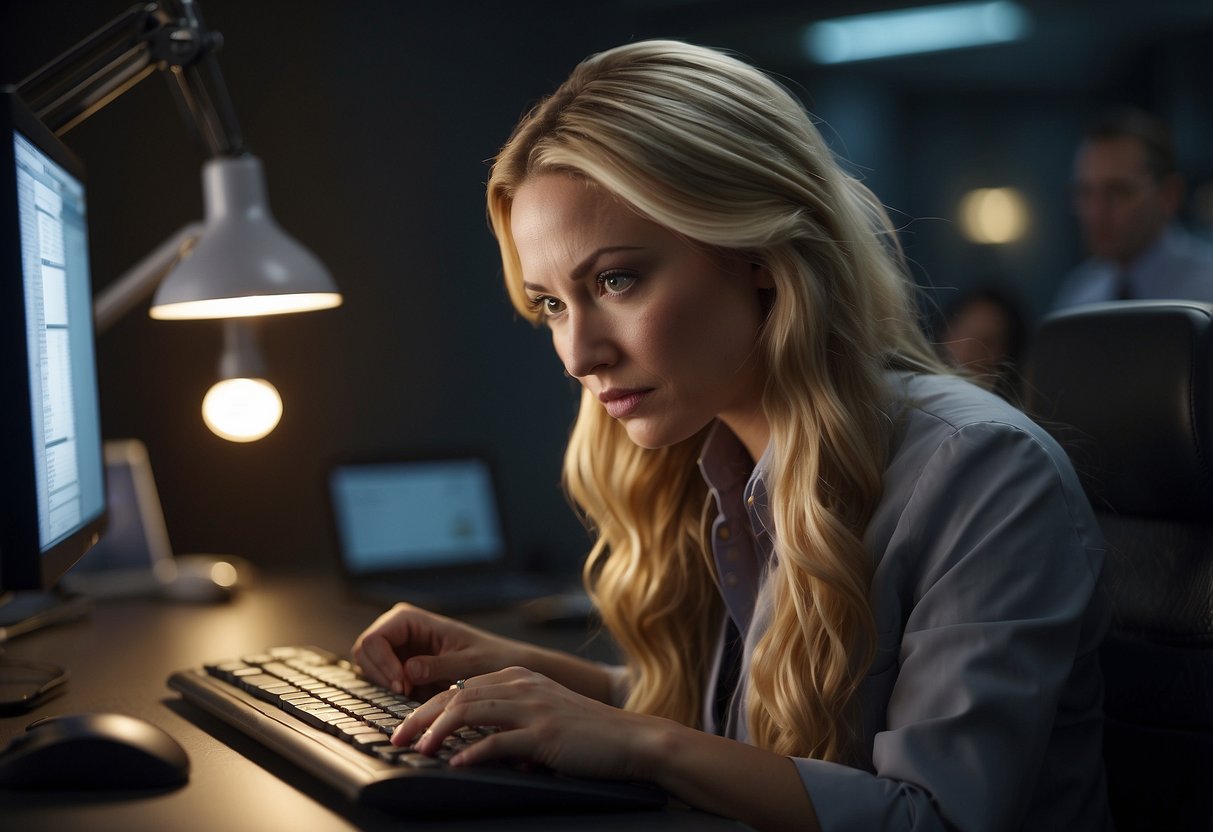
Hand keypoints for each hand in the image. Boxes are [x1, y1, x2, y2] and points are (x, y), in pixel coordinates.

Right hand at [352, 603, 526, 697]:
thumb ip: (438, 666)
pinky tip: (417, 694)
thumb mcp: (469, 663)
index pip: (374, 639)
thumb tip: (408, 671)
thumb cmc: (491, 658)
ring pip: (369, 667)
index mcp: (410, 618)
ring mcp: (397, 646)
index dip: (383, 664)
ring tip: (416, 692)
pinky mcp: (400, 665)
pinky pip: (381, 678)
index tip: (404, 686)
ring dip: (386, 684)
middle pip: (365, 652)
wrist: (503, 666)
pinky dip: (393, 690)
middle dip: (382, 675)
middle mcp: (399, 628)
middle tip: (408, 693)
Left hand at [392, 667, 662, 781]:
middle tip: (399, 737)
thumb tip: (471, 742)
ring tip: (420, 749)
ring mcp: (534, 708)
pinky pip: (500, 741)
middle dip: (422, 716)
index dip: (428, 705)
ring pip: (472, 711)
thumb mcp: (544, 712)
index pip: (461, 686)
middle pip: (458, 694)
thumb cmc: (587, 733)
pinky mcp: (545, 734)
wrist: (631, 739)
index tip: (406, 726)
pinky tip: (456, 764)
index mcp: (519, 677)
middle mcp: (523, 685)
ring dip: (440, 731)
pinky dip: (473, 753)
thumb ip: (509, 718)